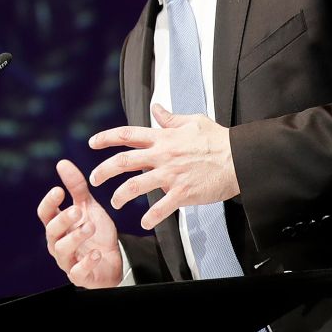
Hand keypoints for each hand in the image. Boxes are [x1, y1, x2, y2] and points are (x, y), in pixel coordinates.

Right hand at [36, 159, 122, 287]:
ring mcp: (67, 261)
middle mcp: (58, 243)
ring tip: (90, 226)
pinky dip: (86, 262)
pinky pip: (77, 272)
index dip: (49, 203)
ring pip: (62, 250)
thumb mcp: (88, 207)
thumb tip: (62, 162)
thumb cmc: (96, 232)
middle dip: (63, 220)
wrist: (115, 259)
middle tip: (78, 210)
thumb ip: (75, 187)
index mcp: (57, 225)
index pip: (45, 213)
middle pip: (52, 231)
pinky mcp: (80, 276)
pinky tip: (96, 253)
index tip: (59, 190)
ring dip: (75, 237)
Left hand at [88, 103, 238, 230]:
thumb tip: (156, 108)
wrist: (239, 159)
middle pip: (124, 161)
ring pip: (136, 186)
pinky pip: (162, 207)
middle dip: (104, 171)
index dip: (106, 137)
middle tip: (94, 179)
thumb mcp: (193, 121)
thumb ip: (170, 118)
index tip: (92, 143)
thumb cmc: (218, 139)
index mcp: (163, 138)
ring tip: (115, 203)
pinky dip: (151, 217)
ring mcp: (171, 175)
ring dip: (121, 196)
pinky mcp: (183, 193)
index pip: (127, 134)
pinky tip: (144, 223)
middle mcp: (162, 155)